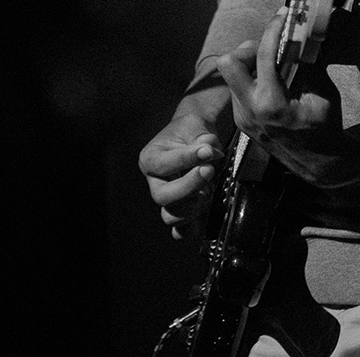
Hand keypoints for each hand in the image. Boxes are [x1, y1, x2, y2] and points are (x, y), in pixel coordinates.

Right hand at [138, 111, 223, 240]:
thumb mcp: (195, 128)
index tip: (208, 151)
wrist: (195, 138)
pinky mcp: (183, 213)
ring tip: (208, 190)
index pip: (162, 165)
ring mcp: (168, 201)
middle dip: (188, 186)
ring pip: (171, 216)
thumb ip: (202, 140)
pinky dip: (193, 228)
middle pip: (162, 197)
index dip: (186, 159)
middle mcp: (155, 183)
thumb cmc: (190, 132)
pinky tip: (205, 214)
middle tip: (209, 171)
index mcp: (150, 159)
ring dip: (193, 206)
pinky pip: (182, 231)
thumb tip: (209, 152)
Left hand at [214, 9, 346, 185]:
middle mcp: (249, 110)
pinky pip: (238, 89)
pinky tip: (271, 81)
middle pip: (228, 63)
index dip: (273, 29)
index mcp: (271, 103)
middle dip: (247, 48)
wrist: (321, 165)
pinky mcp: (241, 121)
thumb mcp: (322, 92)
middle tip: (268, 46)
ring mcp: (242, 118)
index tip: (283, 17)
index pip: (263, 54)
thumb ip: (307, 62)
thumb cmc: (326, 127)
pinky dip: (252, 79)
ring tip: (273, 64)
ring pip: (232, 76)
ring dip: (249, 64)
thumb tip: (301, 31)